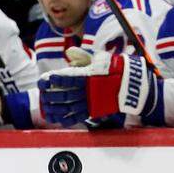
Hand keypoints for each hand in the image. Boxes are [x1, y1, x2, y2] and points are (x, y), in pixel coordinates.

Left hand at [38, 52, 156, 126]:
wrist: (130, 85)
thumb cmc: (113, 69)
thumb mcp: (99, 59)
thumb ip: (83, 56)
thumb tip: (69, 52)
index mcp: (89, 76)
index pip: (69, 78)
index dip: (57, 79)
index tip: (47, 78)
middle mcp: (89, 90)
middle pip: (66, 95)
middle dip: (52, 95)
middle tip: (43, 94)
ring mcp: (91, 102)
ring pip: (69, 107)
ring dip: (56, 108)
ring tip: (46, 108)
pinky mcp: (94, 111)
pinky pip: (78, 117)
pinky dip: (67, 119)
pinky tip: (57, 120)